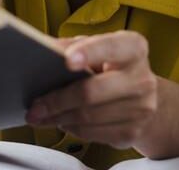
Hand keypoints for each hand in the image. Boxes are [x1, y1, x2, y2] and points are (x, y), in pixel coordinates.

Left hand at [26, 31, 158, 149]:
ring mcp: (141, 108)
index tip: (67, 60)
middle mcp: (141, 77)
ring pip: (88, 116)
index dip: (89, 52)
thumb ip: (72, 45)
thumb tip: (41, 48)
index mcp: (133, 48)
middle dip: (58, 100)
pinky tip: (62, 122)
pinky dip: (72, 128)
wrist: (144, 97)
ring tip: (40, 116)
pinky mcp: (132, 132)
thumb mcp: (96, 48)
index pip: (110, 47)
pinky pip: (92, 133)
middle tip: (34, 106)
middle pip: (92, 91)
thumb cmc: (112, 67)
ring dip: (59, 118)